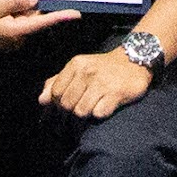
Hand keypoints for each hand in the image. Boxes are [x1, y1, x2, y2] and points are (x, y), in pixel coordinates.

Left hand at [38, 47, 156, 119]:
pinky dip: (99, 114)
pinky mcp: (117, 94)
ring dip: (83, 117)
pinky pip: (99, 114)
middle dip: (68, 115)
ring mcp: (102, 83)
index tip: (62, 110)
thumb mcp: (78, 68)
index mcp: (75, 65)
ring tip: (89, 113)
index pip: (56, 93)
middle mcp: (87, 73)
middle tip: (75, 116)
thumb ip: (58, 81)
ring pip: (81, 112)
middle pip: (66, 105)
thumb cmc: (102, 67)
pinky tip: (103, 108)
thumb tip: (41, 100)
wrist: (134, 59)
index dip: (56, 106)